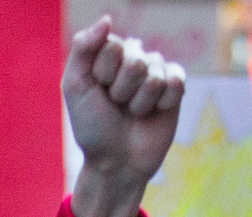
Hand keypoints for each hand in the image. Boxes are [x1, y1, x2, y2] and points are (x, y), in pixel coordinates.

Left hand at [64, 17, 185, 216]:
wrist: (116, 162)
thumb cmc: (93, 127)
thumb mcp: (76, 87)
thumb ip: (83, 47)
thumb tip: (108, 19)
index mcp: (108, 53)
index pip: (113, 46)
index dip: (103, 75)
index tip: (98, 93)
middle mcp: (134, 57)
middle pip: (135, 60)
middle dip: (121, 91)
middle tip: (116, 106)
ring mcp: (156, 71)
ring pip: (154, 75)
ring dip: (139, 102)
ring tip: (132, 113)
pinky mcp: (175, 88)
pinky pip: (176, 82)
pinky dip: (162, 104)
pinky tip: (154, 113)